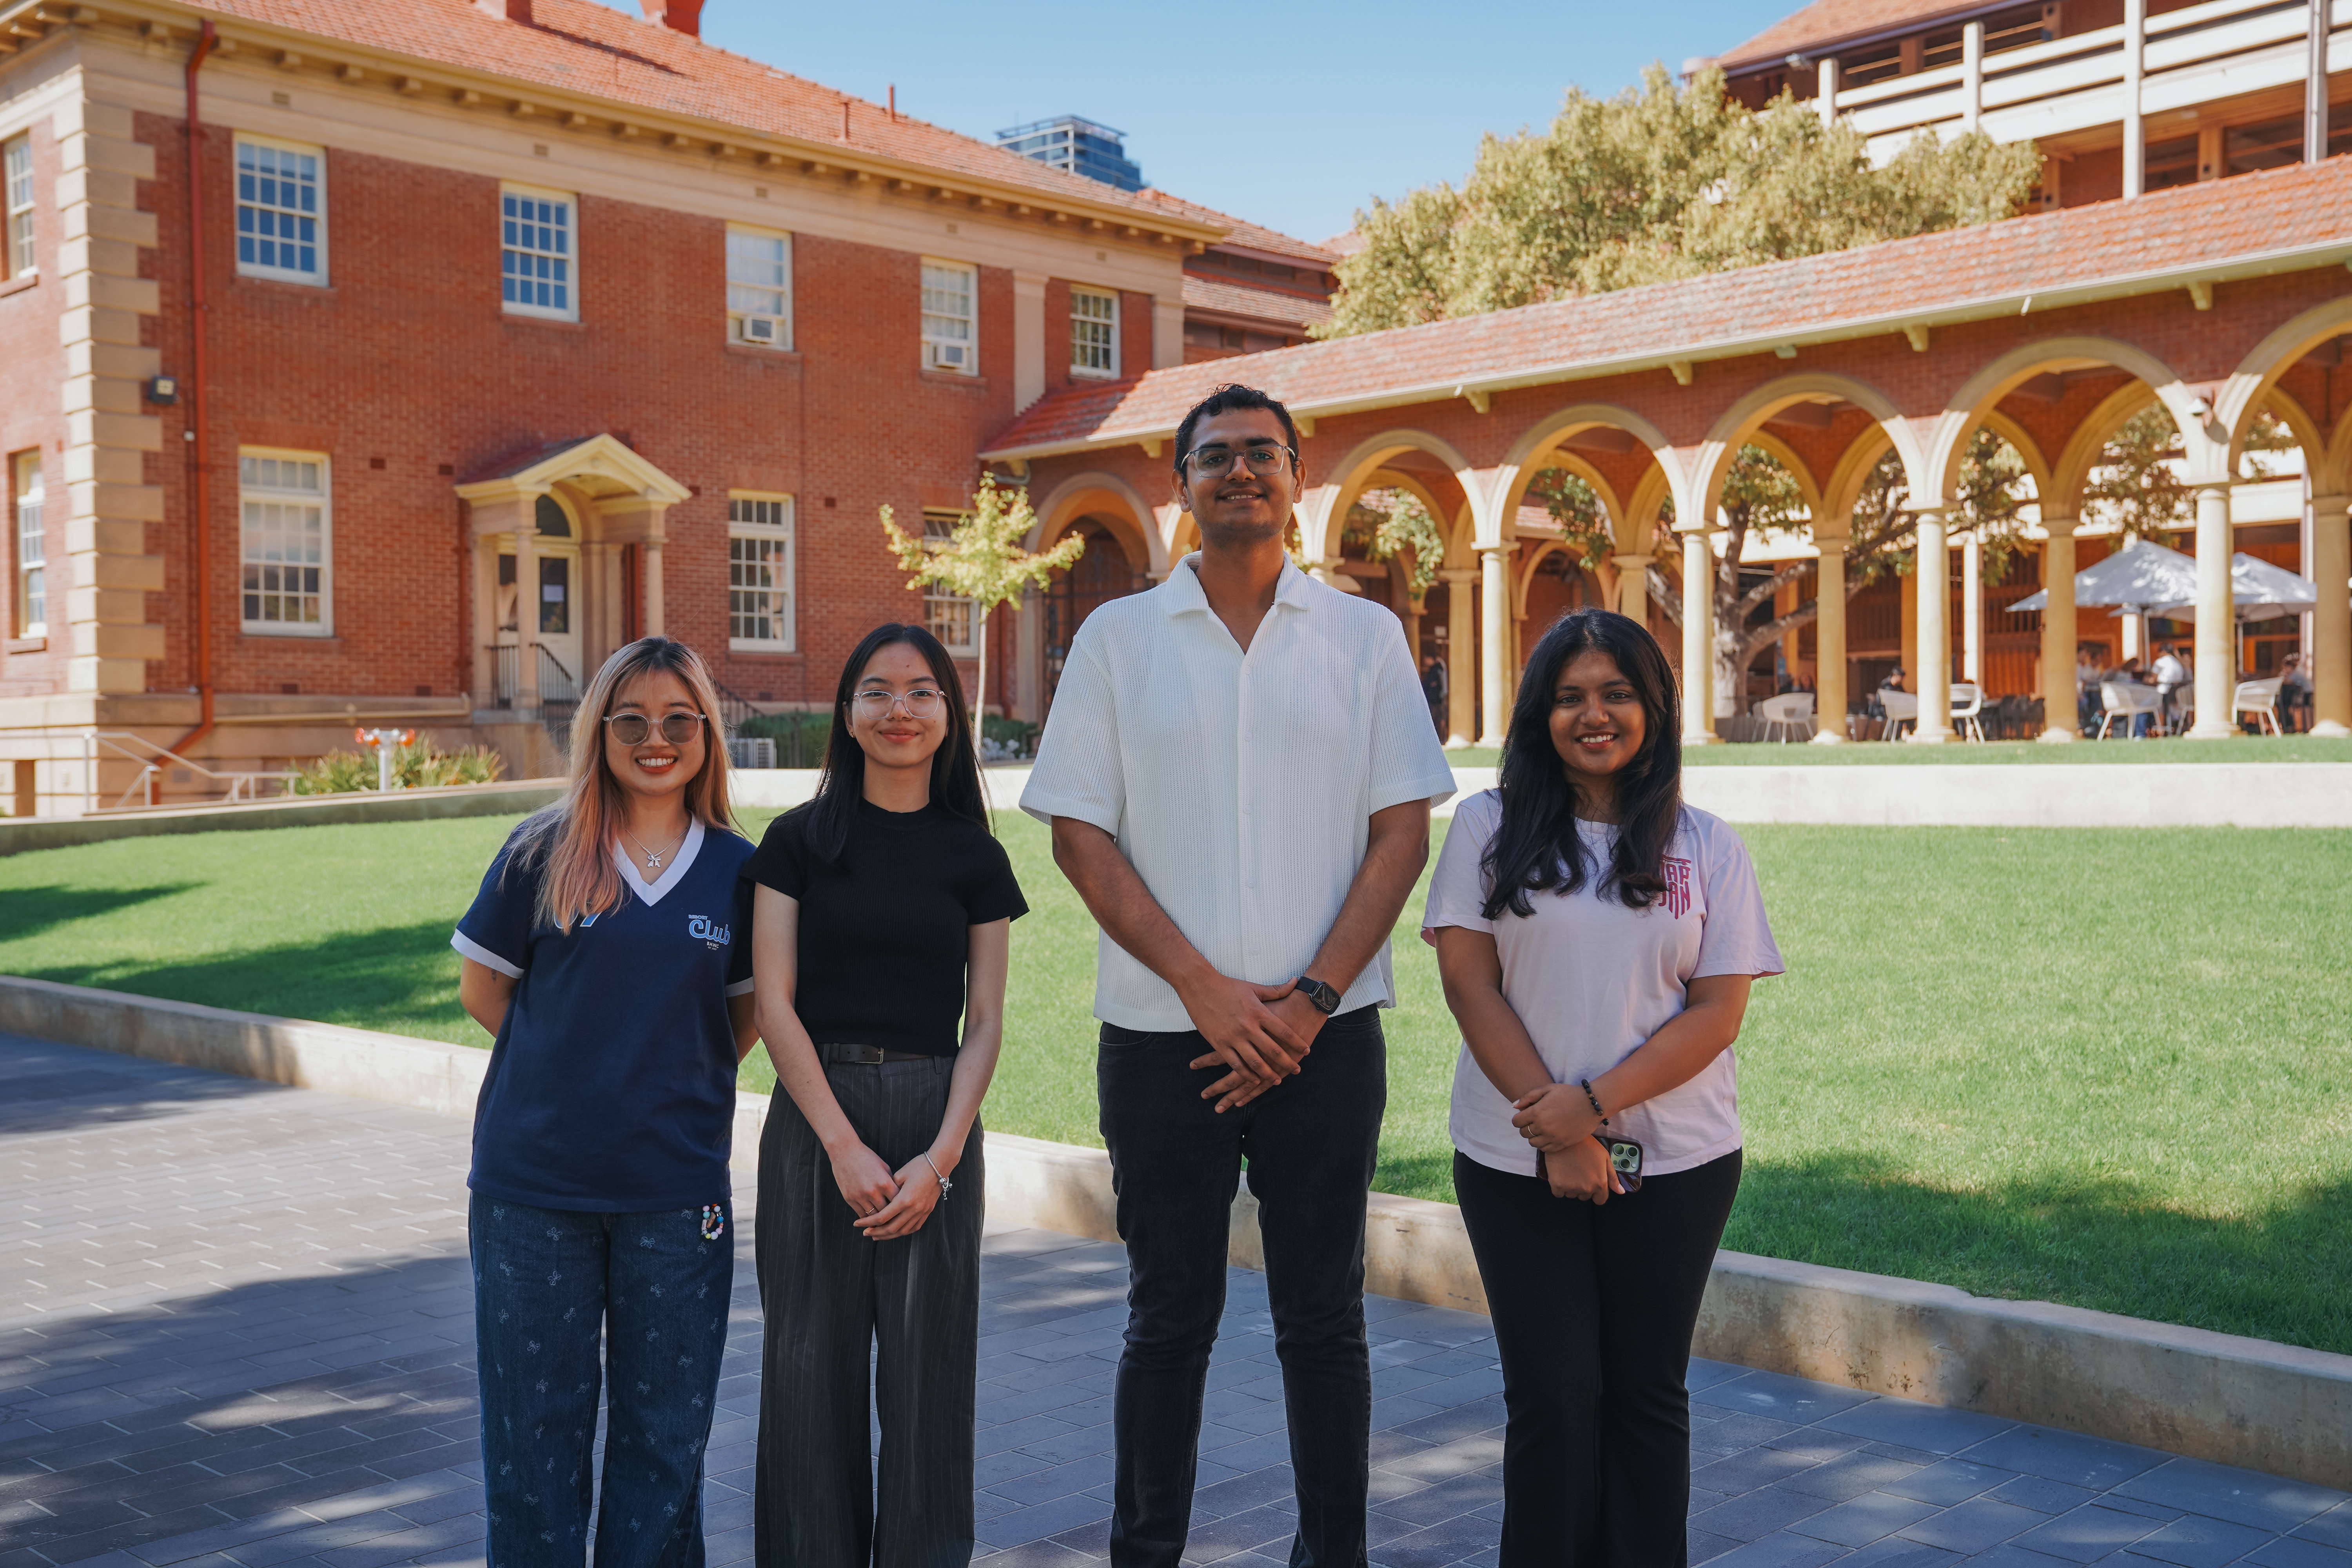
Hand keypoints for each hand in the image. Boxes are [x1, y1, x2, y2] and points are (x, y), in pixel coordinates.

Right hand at [827, 1140, 898, 1218]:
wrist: (844, 1152)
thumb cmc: (867, 1157)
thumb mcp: (884, 1167)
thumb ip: (891, 1182)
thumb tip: (898, 1196)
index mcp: (885, 1182)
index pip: (898, 1202)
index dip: (901, 1206)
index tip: (903, 1209)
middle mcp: (873, 1191)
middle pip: (886, 1212)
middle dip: (891, 1216)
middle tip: (895, 1219)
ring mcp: (860, 1196)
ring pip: (873, 1216)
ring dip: (879, 1219)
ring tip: (883, 1221)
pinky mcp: (850, 1199)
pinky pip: (861, 1214)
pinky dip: (867, 1217)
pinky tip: (871, 1217)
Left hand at [854, 1154, 943, 1239]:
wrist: (940, 1164)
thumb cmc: (918, 1165)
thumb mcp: (900, 1174)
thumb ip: (889, 1189)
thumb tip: (880, 1199)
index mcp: (904, 1199)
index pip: (882, 1217)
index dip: (868, 1222)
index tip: (857, 1223)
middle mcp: (913, 1209)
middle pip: (891, 1228)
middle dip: (876, 1232)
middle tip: (865, 1233)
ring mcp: (922, 1212)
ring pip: (903, 1231)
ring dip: (888, 1235)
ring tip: (877, 1235)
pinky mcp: (927, 1211)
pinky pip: (914, 1227)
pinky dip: (902, 1232)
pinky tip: (895, 1231)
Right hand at [1192, 990, 1329, 1111]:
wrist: (1200, 985)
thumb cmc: (1228, 986)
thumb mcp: (1254, 988)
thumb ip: (1276, 990)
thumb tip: (1296, 981)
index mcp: (1259, 1012)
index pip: (1284, 1031)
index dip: (1297, 1043)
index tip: (1306, 1051)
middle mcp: (1248, 1027)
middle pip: (1273, 1050)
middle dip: (1287, 1063)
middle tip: (1296, 1070)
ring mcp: (1233, 1037)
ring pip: (1255, 1062)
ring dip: (1268, 1074)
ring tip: (1277, 1080)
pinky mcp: (1219, 1043)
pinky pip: (1235, 1063)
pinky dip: (1246, 1074)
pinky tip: (1254, 1079)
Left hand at [1510, 1081, 1601, 1153]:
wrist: (1591, 1104)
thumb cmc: (1569, 1094)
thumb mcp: (1548, 1089)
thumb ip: (1528, 1097)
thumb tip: (1514, 1107)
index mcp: (1537, 1112)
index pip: (1516, 1122)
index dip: (1518, 1118)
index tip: (1524, 1115)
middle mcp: (1543, 1127)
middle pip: (1523, 1133)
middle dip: (1525, 1127)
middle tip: (1534, 1121)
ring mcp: (1552, 1137)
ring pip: (1532, 1143)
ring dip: (1534, 1136)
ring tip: (1542, 1128)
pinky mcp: (1561, 1144)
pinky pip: (1545, 1149)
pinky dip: (1543, 1143)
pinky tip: (1549, 1135)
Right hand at [1540, 1140, 1621, 1202]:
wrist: (1565, 1135)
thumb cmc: (1585, 1144)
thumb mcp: (1604, 1158)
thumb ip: (1612, 1177)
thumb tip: (1620, 1192)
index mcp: (1599, 1183)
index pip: (1600, 1200)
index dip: (1597, 1193)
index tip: (1592, 1184)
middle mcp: (1586, 1188)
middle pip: (1585, 1196)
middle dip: (1583, 1187)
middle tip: (1580, 1172)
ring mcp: (1571, 1188)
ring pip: (1572, 1194)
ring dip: (1571, 1187)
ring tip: (1570, 1170)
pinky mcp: (1557, 1185)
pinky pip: (1559, 1193)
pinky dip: (1559, 1187)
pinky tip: (1561, 1174)